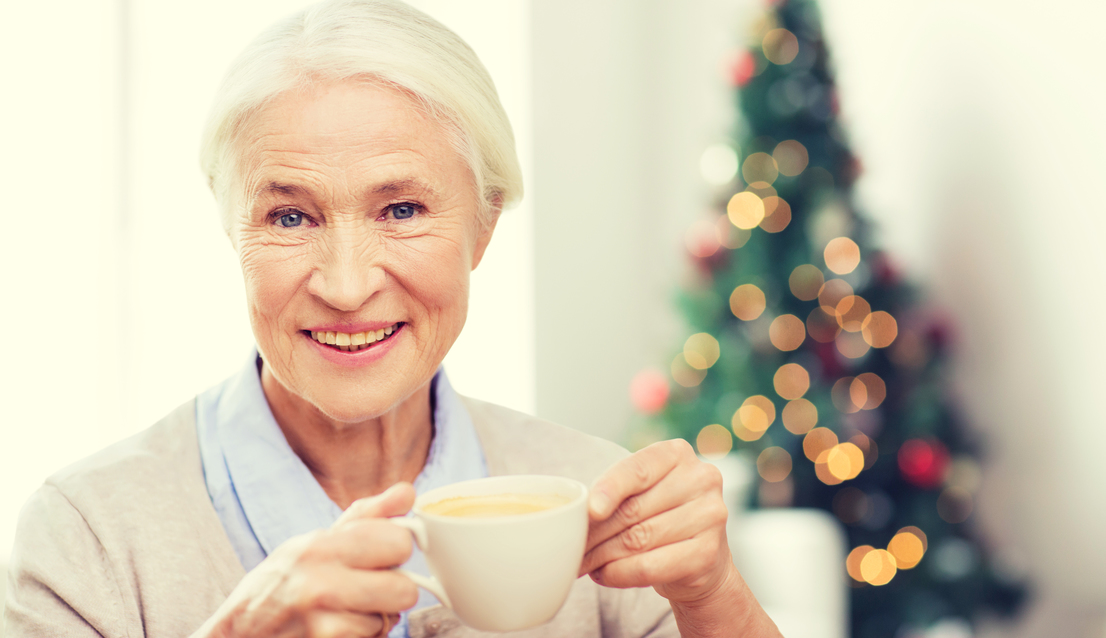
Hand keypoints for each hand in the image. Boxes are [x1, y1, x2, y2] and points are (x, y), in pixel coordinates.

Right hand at [194, 483, 418, 637]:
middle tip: (371, 588)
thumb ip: (367, 516)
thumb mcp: (317, 541)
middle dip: (394, 592)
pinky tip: (338, 631)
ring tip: (345, 611)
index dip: (397, 551)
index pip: (398, 542)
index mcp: (320, 547)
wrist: (239, 633)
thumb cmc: (283, 583)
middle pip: (405, 590)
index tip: (384, 555)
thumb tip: (408, 492)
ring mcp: (321, 625)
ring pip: (389, 622)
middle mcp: (319, 584)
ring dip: (375, 620)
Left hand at [579, 439, 733, 603]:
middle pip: (634, 509)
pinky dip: (619, 573)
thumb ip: (615, 493)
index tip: (588, 510)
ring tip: (583, 562)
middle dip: (595, 532)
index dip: (609, 489)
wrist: (702, 558)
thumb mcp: (641, 493)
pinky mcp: (708, 553)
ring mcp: (710, 516)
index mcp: (677, 454)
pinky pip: (650, 566)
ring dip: (602, 555)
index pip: (638, 469)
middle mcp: (701, 479)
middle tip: (571, 546)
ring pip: (639, 539)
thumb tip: (575, 514)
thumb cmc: (660, 516)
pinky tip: (603, 574)